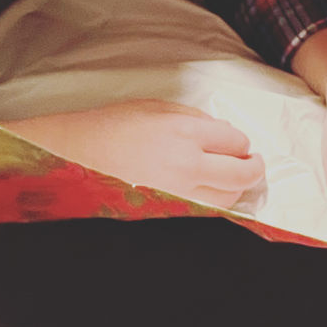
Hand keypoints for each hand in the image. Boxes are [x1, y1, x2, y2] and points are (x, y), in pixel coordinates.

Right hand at [1, 98, 264, 207]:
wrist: (71, 160)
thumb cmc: (106, 129)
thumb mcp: (151, 108)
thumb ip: (192, 117)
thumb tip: (224, 133)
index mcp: (182, 132)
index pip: (234, 141)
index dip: (241, 143)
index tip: (242, 145)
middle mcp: (186, 166)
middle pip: (240, 174)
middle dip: (252, 169)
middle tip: (254, 166)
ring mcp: (179, 197)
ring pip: (227, 200)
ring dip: (236, 190)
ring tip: (232, 182)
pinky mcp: (168, 218)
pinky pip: (204, 214)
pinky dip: (212, 205)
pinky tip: (206, 196)